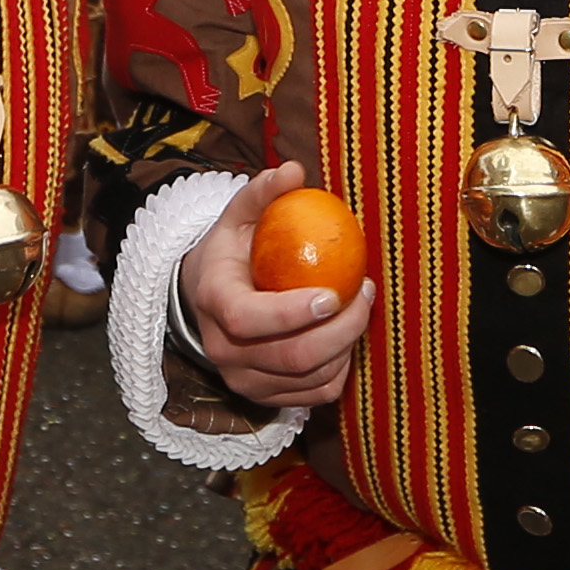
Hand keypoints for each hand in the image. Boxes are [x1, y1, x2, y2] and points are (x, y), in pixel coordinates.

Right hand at [181, 162, 374, 408]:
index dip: (292, 313)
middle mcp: (224, 351)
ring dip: (348, 345)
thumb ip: (262, 194)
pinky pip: (316, 393)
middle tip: (364, 293)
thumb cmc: (231, 253)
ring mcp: (244, 381)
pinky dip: (340, 368)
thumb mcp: (238, 218)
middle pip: (291, 356)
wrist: (205, 301)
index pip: (248, 319)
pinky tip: (347, 336)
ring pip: (309, 378)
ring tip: (361, 306)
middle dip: (341, 329)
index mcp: (213, 303)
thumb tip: (294, 170)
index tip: (332, 293)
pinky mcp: (266, 398)